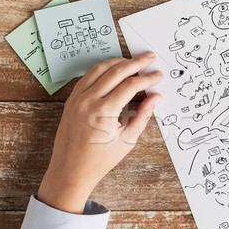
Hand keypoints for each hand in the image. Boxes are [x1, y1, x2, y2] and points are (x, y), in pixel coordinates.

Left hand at [38, 53, 162, 213]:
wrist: (71, 170)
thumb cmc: (99, 160)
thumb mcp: (127, 140)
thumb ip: (143, 115)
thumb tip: (156, 98)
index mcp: (103, 112)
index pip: (130, 85)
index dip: (147, 78)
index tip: (158, 76)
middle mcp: (88, 101)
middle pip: (116, 72)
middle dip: (135, 63)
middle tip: (149, 58)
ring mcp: (77, 99)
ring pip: (99, 69)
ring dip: (118, 62)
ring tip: (133, 61)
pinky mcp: (71, 100)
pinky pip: (87, 77)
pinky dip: (102, 70)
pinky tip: (113, 70)